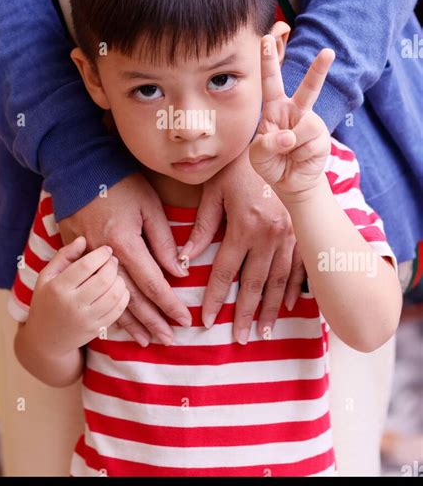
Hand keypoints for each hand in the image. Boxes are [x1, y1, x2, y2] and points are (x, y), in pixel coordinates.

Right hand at [26, 237, 128, 358]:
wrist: (46, 339)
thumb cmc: (46, 300)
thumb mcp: (47, 276)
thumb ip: (64, 256)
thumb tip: (83, 239)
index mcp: (58, 288)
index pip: (87, 265)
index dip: (101, 254)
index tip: (106, 249)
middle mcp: (72, 305)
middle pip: (104, 279)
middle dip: (113, 265)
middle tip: (113, 260)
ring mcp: (86, 319)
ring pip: (115, 295)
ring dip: (120, 279)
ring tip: (115, 273)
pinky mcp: (97, 329)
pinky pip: (118, 310)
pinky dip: (124, 295)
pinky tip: (118, 288)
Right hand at [58, 173, 191, 346]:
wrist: (79, 168)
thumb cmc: (120, 183)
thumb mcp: (149, 206)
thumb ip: (164, 241)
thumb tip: (180, 272)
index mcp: (125, 242)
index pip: (153, 283)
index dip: (169, 304)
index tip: (184, 320)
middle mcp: (104, 257)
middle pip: (131, 298)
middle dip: (152, 322)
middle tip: (169, 341)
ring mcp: (85, 259)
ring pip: (109, 298)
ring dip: (130, 323)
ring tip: (146, 341)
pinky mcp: (74, 258)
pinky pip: (92, 290)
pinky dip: (106, 307)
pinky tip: (117, 322)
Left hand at [174, 147, 306, 343]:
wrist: (277, 146)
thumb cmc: (238, 167)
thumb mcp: (214, 192)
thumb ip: (202, 227)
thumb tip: (183, 259)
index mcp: (244, 225)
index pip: (224, 272)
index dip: (215, 298)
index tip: (207, 321)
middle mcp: (269, 235)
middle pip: (254, 284)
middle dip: (245, 314)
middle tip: (240, 340)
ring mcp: (290, 235)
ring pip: (279, 281)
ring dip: (271, 309)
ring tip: (263, 332)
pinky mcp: (301, 232)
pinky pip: (299, 267)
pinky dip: (294, 289)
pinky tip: (288, 307)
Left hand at [249, 35, 334, 198]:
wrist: (290, 184)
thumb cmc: (271, 164)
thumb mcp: (257, 155)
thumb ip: (266, 143)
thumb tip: (290, 136)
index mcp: (275, 109)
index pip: (271, 81)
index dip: (268, 60)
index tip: (266, 39)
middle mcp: (296, 112)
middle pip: (309, 87)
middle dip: (319, 69)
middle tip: (328, 51)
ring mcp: (311, 124)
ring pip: (306, 125)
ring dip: (293, 143)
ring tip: (289, 153)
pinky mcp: (322, 138)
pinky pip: (310, 142)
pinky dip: (300, 153)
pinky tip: (299, 158)